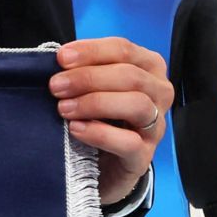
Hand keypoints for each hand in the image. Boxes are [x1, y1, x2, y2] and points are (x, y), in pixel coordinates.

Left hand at [50, 37, 172, 204]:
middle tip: (56, 86)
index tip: (61, 58)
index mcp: (149, 67)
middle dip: (88, 78)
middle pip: (130, 76)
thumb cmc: (99, 117)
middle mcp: (159, 93)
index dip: (92, 51)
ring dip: (95, 103)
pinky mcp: (144, 156)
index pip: (124, 50)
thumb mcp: (94, 87)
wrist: (102, 166)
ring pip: (137, 104)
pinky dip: (100, 133)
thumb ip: (83, 70)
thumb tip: (61, 60)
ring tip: (64, 108)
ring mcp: (155, 126)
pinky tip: (76, 129)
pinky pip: (129, 142)